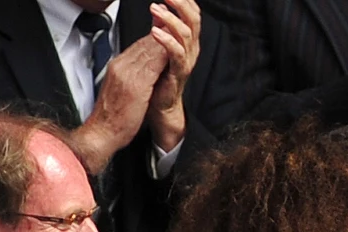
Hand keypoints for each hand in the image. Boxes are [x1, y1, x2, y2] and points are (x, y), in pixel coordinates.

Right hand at [73, 36, 168, 173]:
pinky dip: (164, 59)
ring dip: (165, 46)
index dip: (153, 42)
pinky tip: (174, 58)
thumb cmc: (112, 118)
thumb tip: (140, 73)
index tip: (165, 41)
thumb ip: (128, 78)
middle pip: (143, 45)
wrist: (102, 132)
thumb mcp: (119, 90)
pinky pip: (154, 66)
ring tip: (178, 45)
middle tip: (175, 39)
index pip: (137, 46)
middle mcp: (120, 67)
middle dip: (161, 40)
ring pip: (149, 51)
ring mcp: (127, 74)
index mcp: (115, 68)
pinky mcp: (137, 85)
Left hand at [147, 0, 200, 151]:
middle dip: (180, 3)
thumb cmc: (159, 76)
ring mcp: (186, 60)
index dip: (184, 0)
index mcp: (187, 39)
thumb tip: (159, 9)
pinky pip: (177, 54)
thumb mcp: (159, 47)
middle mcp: (191, 48)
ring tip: (154, 8)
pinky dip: (167, 40)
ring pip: (186, 34)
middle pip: (193, 18)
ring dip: (170, 19)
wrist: (158, 105)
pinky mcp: (179, 73)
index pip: (191, 13)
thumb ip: (162, 28)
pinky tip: (155, 32)